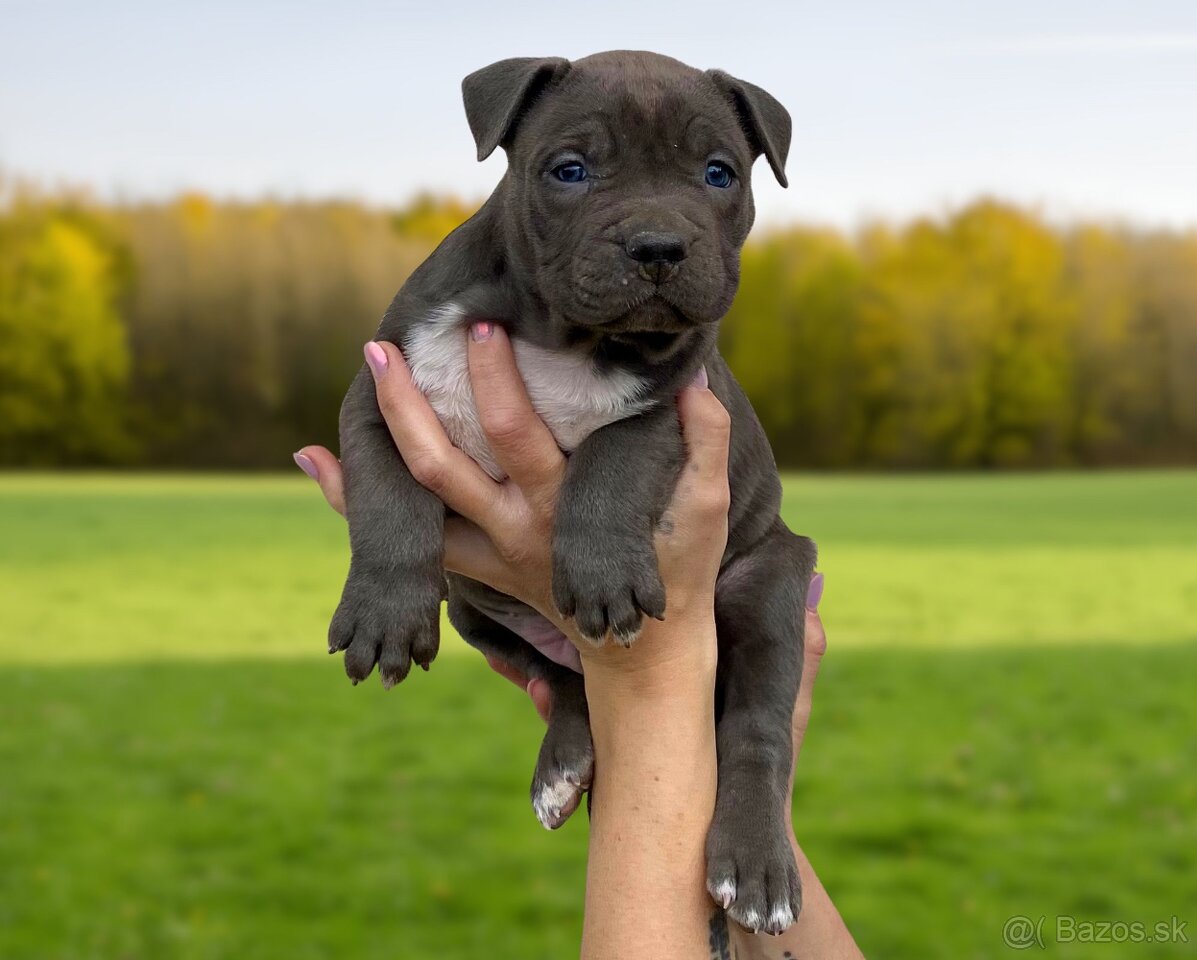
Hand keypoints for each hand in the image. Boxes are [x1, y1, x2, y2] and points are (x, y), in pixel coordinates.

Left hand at [295, 322, 730, 681]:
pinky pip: (412, 538)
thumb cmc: (679, 570)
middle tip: (386, 345)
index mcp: (563, 510)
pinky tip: (320, 461)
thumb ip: (705, 442)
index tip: (485, 322)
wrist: (641, 654)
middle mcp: (516, 530)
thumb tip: (693, 378)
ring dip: (377, 447)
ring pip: (417, 503)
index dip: (495, 380)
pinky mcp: (478, 568)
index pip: (516, 435)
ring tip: (360, 378)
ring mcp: (490, 554)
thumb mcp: (707, 511)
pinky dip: (359, 504)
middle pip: (443, 466)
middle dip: (410, 404)